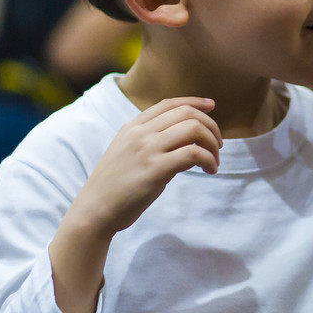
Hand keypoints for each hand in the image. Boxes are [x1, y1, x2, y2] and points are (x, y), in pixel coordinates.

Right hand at [70, 97, 221, 238]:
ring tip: (214, 161)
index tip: (212, 106)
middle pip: (187, 114)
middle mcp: (140, 133)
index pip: (169, 103)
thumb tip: (184, 139)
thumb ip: (149, 140)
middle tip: (218, 146)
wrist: (94, 210)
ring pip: (194, 129)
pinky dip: (209, 160)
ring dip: (212, 145)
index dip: (194, 102)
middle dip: (211, 126)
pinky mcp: (155, 169)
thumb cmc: (115, 186)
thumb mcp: (127, 152)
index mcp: (132, 127)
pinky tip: (210, 170)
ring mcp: (147, 149)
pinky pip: (193, 153)